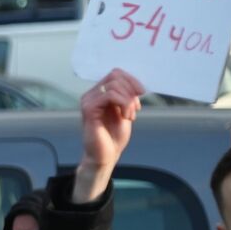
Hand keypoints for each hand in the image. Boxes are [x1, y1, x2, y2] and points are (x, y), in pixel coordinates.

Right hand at [74, 68, 144, 203]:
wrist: (105, 156)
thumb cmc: (113, 136)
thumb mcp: (125, 111)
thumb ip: (126, 97)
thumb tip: (135, 84)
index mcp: (99, 93)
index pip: (115, 73)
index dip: (131, 79)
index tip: (141, 93)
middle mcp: (91, 94)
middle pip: (115, 76)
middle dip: (131, 90)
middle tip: (136, 108)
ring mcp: (88, 101)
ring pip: (114, 85)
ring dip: (128, 100)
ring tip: (130, 115)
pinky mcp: (89, 109)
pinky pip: (110, 96)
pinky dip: (124, 104)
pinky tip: (126, 116)